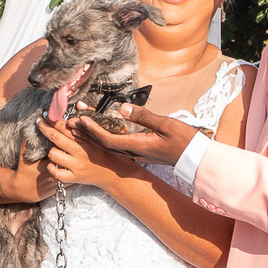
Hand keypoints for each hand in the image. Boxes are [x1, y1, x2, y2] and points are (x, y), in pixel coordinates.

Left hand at [37, 115, 124, 189]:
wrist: (115, 173)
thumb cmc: (106, 151)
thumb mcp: (100, 134)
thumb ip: (89, 120)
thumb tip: (79, 105)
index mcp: (87, 139)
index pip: (65, 126)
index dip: (52, 119)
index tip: (46, 115)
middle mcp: (81, 152)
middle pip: (55, 137)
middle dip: (44, 128)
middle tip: (39, 123)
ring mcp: (77, 166)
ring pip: (53, 154)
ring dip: (50, 150)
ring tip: (53, 147)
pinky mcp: (75, 178)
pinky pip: (56, 173)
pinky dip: (52, 167)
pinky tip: (54, 163)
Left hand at [76, 104, 197, 165]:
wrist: (196, 159)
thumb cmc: (184, 141)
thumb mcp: (166, 125)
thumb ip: (143, 116)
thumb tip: (123, 108)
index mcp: (137, 146)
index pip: (107, 139)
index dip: (92, 130)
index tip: (81, 119)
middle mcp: (133, 152)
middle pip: (103, 144)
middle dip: (87, 132)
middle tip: (72, 121)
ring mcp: (136, 154)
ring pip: (109, 145)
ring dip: (93, 135)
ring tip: (80, 125)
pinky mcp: (139, 152)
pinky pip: (117, 145)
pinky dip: (105, 137)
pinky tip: (101, 131)